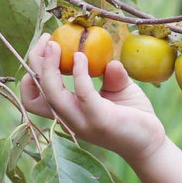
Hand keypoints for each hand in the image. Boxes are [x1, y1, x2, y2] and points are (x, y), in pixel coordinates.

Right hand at [19, 34, 166, 164]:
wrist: (151, 144)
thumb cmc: (133, 117)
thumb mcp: (119, 90)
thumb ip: (111, 76)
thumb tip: (110, 62)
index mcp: (67, 113)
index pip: (34, 97)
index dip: (30, 72)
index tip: (43, 48)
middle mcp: (68, 119)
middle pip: (35, 93)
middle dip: (35, 62)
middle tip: (46, 39)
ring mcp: (81, 121)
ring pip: (52, 93)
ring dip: (48, 66)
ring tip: (54, 44)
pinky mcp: (99, 120)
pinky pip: (82, 92)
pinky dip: (78, 73)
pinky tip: (81, 57)